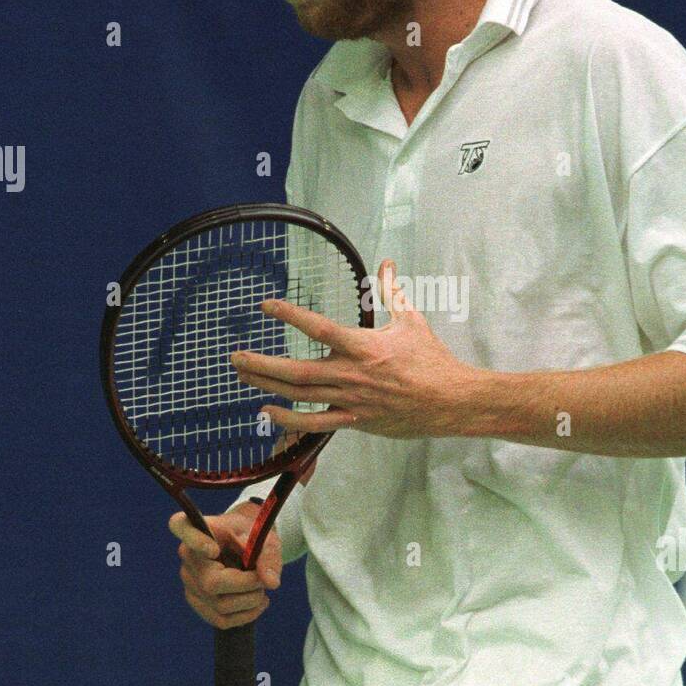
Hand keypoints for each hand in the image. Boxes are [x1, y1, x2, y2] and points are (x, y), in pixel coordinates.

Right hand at [168, 502, 281, 630]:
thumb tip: (271, 583)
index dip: (195, 541)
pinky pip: (219, 619)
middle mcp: (187, 554)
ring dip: (250, 602)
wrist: (247, 543)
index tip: (215, 550)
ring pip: (219, 605)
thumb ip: (268, 556)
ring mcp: (189, 581)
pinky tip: (258, 604)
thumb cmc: (253, 535)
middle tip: (263, 580)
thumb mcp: (264, 538)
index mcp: (200, 527)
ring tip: (262, 589)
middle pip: (211, 583)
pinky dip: (244, 616)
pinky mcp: (196, 601)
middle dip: (246, 586)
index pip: (179, 525)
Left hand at [230, 260, 477, 438]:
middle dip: (262, 363)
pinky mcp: (355, 421)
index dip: (291, 315)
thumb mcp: (411, 320)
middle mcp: (352, 375)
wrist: (450, 401)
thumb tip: (386, 261)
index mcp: (365, 346)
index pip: (319, 328)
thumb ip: (392, 290)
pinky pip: (315, 423)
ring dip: (267, 384)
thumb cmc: (431, 360)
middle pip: (297, 370)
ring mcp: (351, 400)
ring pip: (300, 395)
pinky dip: (288, 419)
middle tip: (235, 355)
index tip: (266, 305)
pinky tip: (266, 411)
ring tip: (242, 374)